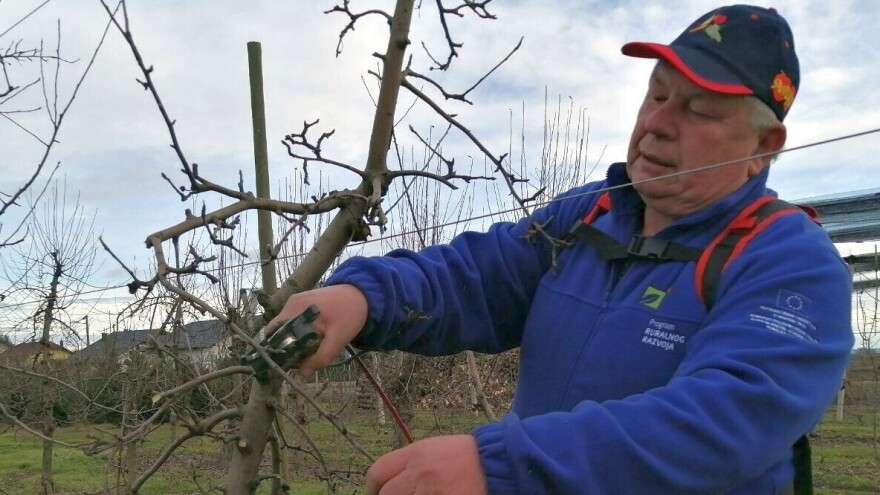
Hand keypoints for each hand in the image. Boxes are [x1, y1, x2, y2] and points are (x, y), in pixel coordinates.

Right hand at [266, 284, 367, 377]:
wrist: (361, 294)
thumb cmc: (350, 315)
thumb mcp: (338, 339)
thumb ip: (320, 357)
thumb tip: (301, 375)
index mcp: (296, 309)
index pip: (272, 332)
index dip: (276, 349)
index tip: (285, 363)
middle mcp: (291, 303)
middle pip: (277, 330)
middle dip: (285, 347)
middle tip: (299, 360)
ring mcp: (295, 301)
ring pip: (285, 327)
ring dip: (292, 340)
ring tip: (306, 351)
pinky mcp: (301, 302)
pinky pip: (292, 321)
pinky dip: (297, 332)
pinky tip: (310, 339)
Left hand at [365, 435, 487, 494]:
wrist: (497, 462)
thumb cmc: (465, 456)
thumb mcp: (433, 450)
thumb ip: (410, 465)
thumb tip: (388, 484)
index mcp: (416, 453)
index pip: (378, 471)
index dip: (371, 488)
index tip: (374, 494)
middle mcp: (421, 472)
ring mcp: (433, 491)